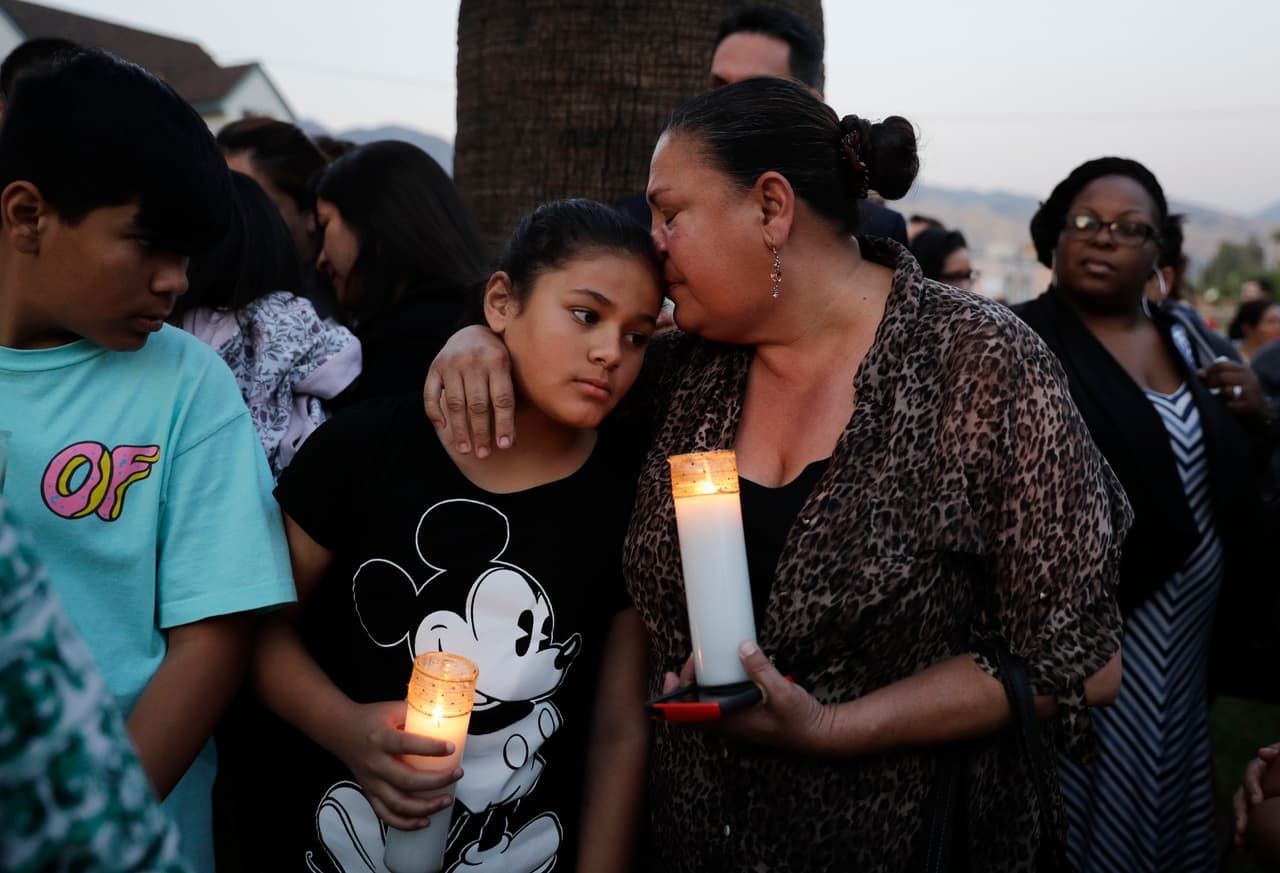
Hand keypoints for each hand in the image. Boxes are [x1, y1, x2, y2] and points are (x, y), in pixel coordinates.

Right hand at [332, 700, 462, 830]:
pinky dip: (405, 823)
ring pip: (398, 804)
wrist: (340, 731)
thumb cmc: (370, 719)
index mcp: (381, 739)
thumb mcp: (392, 708)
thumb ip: (417, 711)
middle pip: (406, 780)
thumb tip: (446, 711)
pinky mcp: (370, 793)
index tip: (451, 748)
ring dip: (425, 807)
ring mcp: (371, 782)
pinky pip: (386, 815)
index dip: (430, 748)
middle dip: (436, 781)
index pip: (406, 744)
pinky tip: (424, 821)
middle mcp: (375, 763)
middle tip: (457, 774)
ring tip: (446, 800)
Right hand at [423, 325, 515, 457]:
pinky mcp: (435, 366)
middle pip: (478, 405)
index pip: (502, 399)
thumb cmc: (497, 359)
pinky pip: (431, 394)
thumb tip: (510, 442)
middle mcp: (473, 361)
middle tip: (483, 454)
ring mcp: (451, 363)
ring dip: (460, 430)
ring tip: (465, 449)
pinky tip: (443, 428)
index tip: (503, 446)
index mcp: (498, 361)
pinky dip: (435, 413)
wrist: (471, 330)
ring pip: (455, 403)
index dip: (503, 424)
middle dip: (481, 432)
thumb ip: (510, 400)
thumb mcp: (509, 370)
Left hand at [662, 642, 833, 753]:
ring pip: (703, 707)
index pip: (689, 716)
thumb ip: (762, 670)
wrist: (816, 733)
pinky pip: (717, 704)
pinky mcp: (742, 715)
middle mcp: (728, 724)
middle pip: (691, 709)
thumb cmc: (799, 719)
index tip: (672, 676)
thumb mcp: (782, 691)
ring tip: (700, 662)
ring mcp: (734, 721)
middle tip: (693, 658)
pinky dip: (710, 688)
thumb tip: (744, 647)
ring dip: (696, 686)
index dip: (673, 699)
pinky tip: (719, 672)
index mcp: (731, 722)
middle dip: (685, 683)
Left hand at [1199, 360, 1268, 418]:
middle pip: (1222, 377)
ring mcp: (1252, 390)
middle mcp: (1249, 377)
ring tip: (1221, 398)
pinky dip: (1228, 406)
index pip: (1221, 365)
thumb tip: (1199, 373)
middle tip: (1209, 390)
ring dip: (1220, 396)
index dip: (1208, 371)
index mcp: (1243, 369)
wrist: (1260, 409)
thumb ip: (1216, 375)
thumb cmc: (1240, 393)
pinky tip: (1229, 406)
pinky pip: (1232, 404)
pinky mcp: (1252, 403)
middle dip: (1211, 384)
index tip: (1202, 378)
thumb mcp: (1231, 381)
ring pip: (1227, 390)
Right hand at [1233, 744, 1278, 847]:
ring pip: (1241, 812)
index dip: (1251, 787)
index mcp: (1259, 768)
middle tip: (1242, 829)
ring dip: (1239, 827)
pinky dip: (1246, 837)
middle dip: (1240, 814)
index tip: (1257, 801)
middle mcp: (1252, 784)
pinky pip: (1249, 824)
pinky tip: (1245, 850)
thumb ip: (1279, 752)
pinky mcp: (1257, 813)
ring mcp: (1253, 799)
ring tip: (1240, 843)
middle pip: (1240, 797)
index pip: (1251, 775)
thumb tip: (1262, 753)